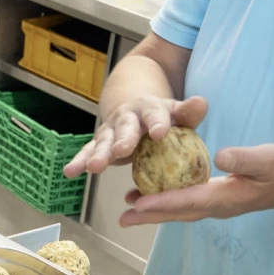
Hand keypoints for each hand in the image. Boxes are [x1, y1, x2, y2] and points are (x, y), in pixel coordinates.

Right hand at [64, 96, 207, 177]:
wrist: (136, 106)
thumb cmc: (163, 117)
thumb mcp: (177, 113)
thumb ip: (189, 112)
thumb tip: (203, 102)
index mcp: (151, 108)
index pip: (155, 114)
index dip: (157, 122)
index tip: (160, 132)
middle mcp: (128, 116)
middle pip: (126, 127)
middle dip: (123, 139)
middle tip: (121, 150)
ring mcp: (112, 129)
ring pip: (104, 141)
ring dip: (99, 153)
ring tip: (94, 167)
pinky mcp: (101, 141)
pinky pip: (89, 151)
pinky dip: (79, 161)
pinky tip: (70, 172)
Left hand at [119, 144, 273, 226]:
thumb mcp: (267, 159)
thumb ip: (244, 159)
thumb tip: (218, 156)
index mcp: (225, 197)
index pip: (187, 201)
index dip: (161, 202)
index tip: (137, 203)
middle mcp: (218, 206)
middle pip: (177, 213)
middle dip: (149, 214)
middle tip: (122, 217)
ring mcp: (218, 205)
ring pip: (180, 211)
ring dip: (155, 210)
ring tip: (130, 208)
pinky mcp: (219, 198)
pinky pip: (188, 202)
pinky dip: (168, 201)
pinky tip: (156, 192)